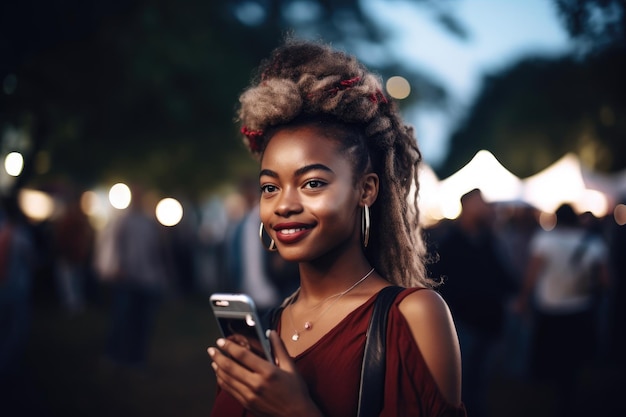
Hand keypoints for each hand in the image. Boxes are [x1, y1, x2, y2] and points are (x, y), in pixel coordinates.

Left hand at [208, 330, 322, 416]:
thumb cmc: (295, 392)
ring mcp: (250, 395)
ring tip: (213, 360)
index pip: (242, 356)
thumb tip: (271, 333)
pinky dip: (222, 381)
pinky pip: (230, 390)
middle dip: (218, 356)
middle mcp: (256, 384)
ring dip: (218, 368)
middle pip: (230, 367)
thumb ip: (279, 349)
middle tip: (211, 349)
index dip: (229, 347)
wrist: (296, 415)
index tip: (222, 341)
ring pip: (227, 380)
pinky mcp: (247, 403)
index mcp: (268, 372)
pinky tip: (220, 375)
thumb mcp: (290, 367)